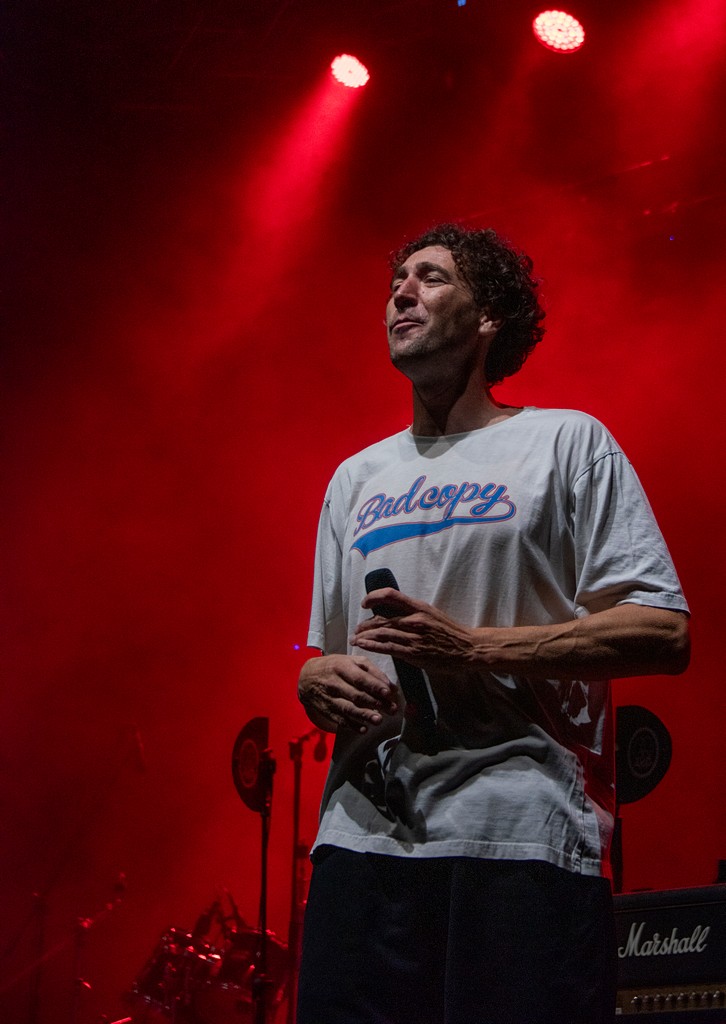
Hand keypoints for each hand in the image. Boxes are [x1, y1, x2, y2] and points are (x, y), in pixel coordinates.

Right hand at [298, 654, 397, 733]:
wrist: (307, 677)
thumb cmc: (336, 667)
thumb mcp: (352, 661)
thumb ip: (372, 671)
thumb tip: (390, 686)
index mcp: (342, 667)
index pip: (360, 678)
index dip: (374, 686)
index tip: (388, 693)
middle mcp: (334, 683)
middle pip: (357, 695)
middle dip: (376, 703)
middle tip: (392, 709)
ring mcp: (329, 698)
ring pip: (348, 709)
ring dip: (364, 716)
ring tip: (379, 720)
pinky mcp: (327, 711)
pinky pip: (340, 720)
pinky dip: (352, 725)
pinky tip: (363, 729)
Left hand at [353, 588, 474, 674]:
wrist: (468, 648)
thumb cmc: (450, 632)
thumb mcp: (432, 614)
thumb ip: (414, 613)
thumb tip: (394, 614)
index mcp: (419, 607)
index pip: (391, 595)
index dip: (374, 596)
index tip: (365, 603)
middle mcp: (415, 619)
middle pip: (382, 618)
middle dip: (365, 624)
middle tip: (357, 629)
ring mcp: (414, 636)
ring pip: (382, 633)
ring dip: (365, 636)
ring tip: (355, 639)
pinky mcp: (414, 652)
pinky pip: (388, 648)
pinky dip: (372, 646)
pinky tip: (363, 646)